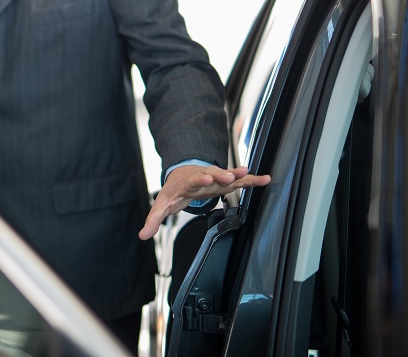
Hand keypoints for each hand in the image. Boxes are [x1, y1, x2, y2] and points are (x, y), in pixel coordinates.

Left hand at [138, 165, 270, 240]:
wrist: (182, 175)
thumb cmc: (174, 191)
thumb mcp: (162, 205)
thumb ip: (153, 220)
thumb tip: (142, 236)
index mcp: (187, 182)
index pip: (193, 180)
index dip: (200, 179)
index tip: (207, 177)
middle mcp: (203, 177)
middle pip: (213, 175)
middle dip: (220, 175)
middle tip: (228, 176)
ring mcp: (216, 178)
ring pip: (228, 175)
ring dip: (238, 174)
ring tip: (248, 172)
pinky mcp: (226, 181)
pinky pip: (240, 180)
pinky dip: (252, 180)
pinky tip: (265, 179)